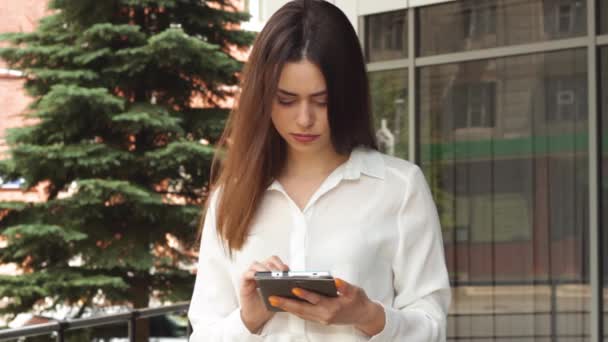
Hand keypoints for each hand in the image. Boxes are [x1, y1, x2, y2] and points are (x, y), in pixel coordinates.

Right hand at [240, 256, 289, 332]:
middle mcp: (261, 272)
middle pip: (269, 260)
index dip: (283, 265)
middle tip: (281, 273)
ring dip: (264, 269)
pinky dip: (253, 274)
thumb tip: (295, 283)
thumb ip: (284, 288)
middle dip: (276, 264)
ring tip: (270, 276)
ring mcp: (252, 276)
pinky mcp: (244, 282)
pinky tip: (258, 278)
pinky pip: (247, 274)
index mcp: (270, 273)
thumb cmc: (267, 306)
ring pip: (256, 264)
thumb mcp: (279, 296)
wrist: (256, 318)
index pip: (277, 262)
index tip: (288, 272)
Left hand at [268, 278, 385, 335]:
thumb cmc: (359, 301)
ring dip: (287, 308)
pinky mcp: (321, 320)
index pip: (316, 300)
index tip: (294, 289)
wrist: (364, 316)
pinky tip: (286, 305)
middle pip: (303, 309)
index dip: (305, 295)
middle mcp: (325, 315)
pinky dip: (294, 311)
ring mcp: (322, 319)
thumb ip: (344, 286)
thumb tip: (336, 281)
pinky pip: (304, 316)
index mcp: (334, 306)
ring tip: (274, 300)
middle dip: (287, 304)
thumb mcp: (355, 291)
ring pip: (301, 314)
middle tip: (272, 298)